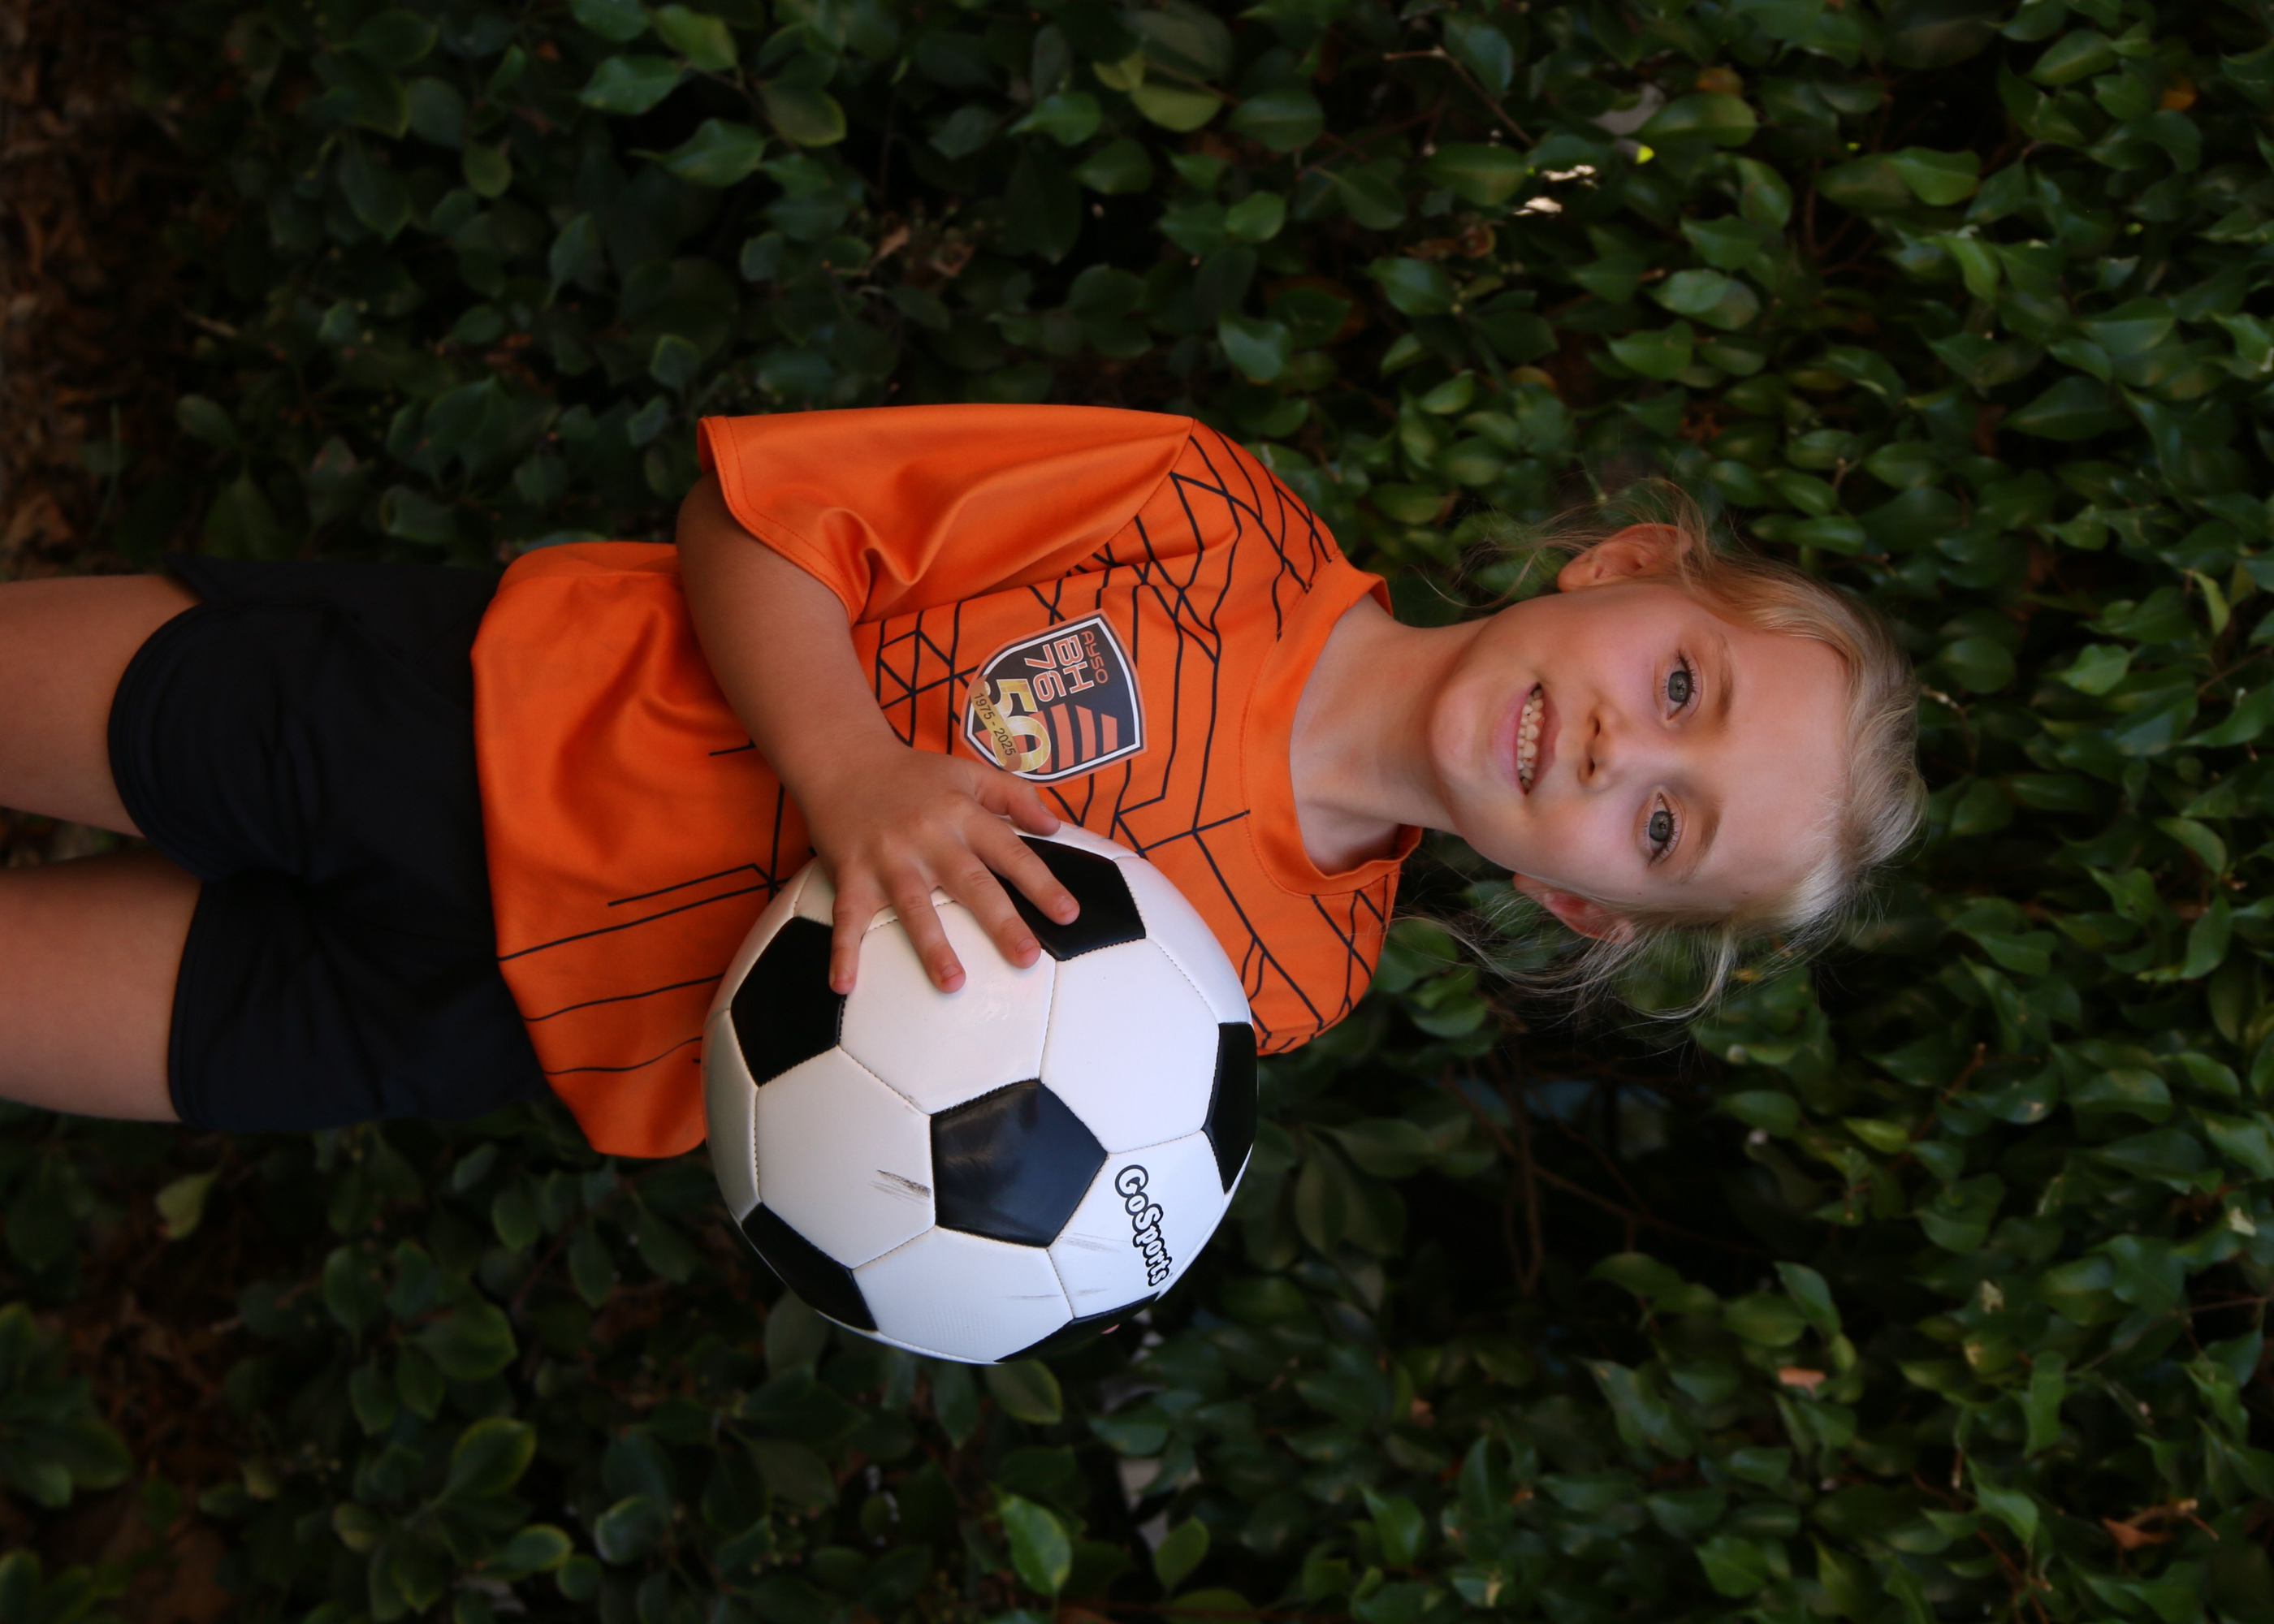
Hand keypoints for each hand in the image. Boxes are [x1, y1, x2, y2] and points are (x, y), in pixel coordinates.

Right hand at [797, 742, 1079, 992]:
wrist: (844, 759)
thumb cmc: (913, 774)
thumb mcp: (968, 773)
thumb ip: (1014, 796)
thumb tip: (1054, 826)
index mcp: (962, 814)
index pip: (1010, 852)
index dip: (1041, 883)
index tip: (1068, 915)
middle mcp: (929, 838)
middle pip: (970, 883)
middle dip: (1000, 921)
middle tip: (1026, 957)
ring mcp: (888, 858)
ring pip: (913, 906)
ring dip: (932, 946)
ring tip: (953, 983)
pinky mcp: (851, 874)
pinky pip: (847, 917)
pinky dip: (842, 951)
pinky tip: (844, 984)